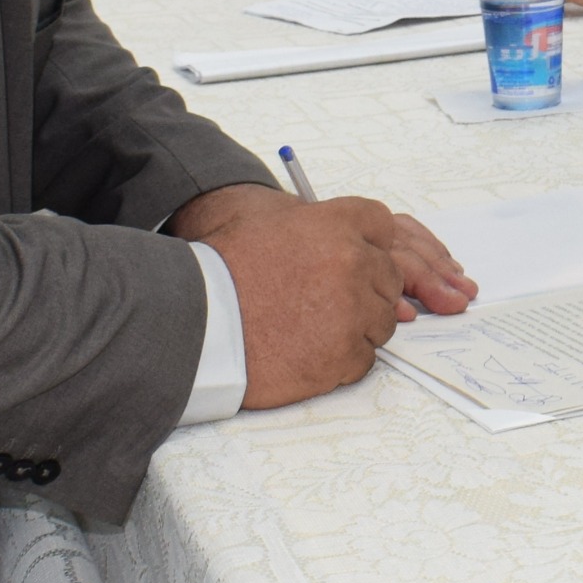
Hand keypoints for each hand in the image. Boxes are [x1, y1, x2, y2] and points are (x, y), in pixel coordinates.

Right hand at [174, 184, 464, 408]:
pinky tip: (306, 350)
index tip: (362, 262)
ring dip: (355, 326)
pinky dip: (341, 359)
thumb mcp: (271, 223)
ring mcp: (351, 312)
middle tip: (324, 302)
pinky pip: (364, 358)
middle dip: (364, 290)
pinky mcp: (344, 355)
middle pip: (388, 277)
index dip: (370, 246)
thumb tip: (356, 245)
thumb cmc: (223, 271)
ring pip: (382, 321)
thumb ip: (323, 228)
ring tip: (309, 328)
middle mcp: (352, 263)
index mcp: (335, 224)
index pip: (383, 226)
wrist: (195, 321)